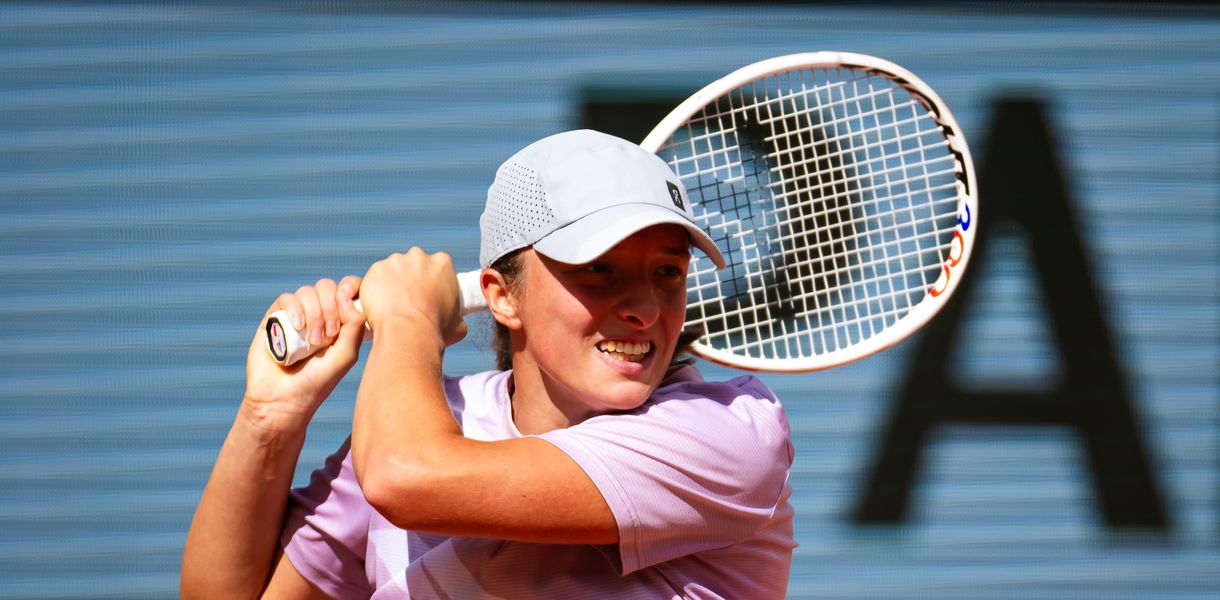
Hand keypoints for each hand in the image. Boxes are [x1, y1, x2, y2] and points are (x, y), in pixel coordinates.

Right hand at [242, 276, 365, 433]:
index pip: (347, 289)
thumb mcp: (346, 354)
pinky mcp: (274, 318)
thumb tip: (347, 295)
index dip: (350, 287)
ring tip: (313, 340)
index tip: (349, 300)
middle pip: (328, 287)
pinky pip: (286, 298)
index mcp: (339, 321)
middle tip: (329, 335)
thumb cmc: (318, 380)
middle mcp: (318, 315)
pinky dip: (295, 309)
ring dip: (314, 313)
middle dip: (331, 306)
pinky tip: (298, 327)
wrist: (283, 399)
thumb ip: (354, 324)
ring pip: (308, 292)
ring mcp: (296, 315)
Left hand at [359, 248, 467, 347]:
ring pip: (392, 271)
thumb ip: (456, 315)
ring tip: (393, 307)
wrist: (408, 332)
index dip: (433, 281)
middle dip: (411, 278)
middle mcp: (418, 256)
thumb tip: (456, 321)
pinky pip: (374, 280)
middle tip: (410, 301)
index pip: (437, 266)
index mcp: (442, 263)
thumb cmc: (435, 329)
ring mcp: (395, 261)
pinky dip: (375, 291)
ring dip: (392, 283)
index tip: (429, 295)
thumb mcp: (459, 324)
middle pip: (414, 264)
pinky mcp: (376, 270)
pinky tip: (380, 307)